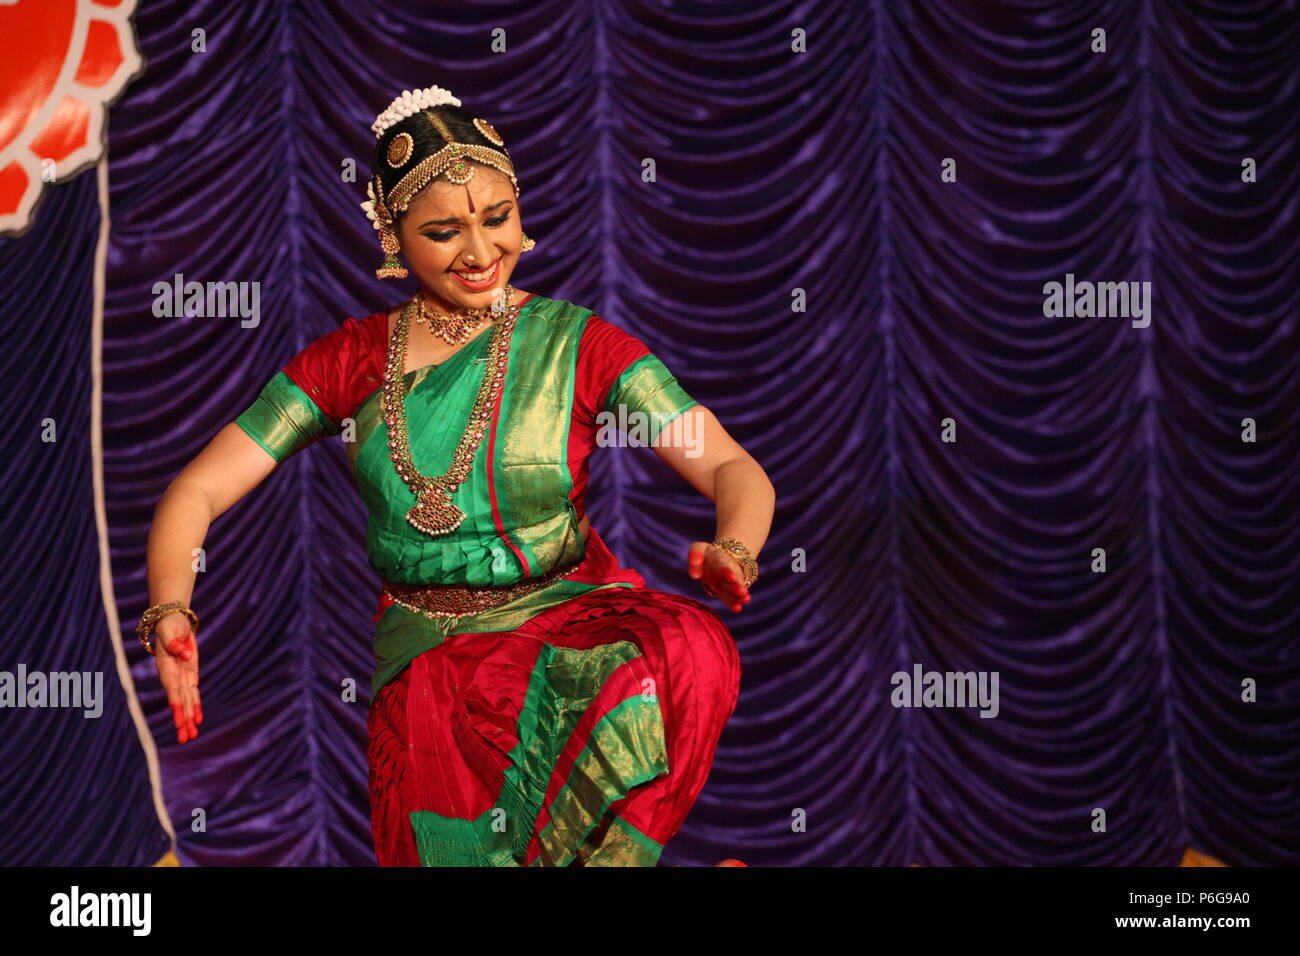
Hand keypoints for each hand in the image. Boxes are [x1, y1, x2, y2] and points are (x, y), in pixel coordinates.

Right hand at [153, 611, 201, 743]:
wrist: (173, 619)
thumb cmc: (169, 624)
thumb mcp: (170, 631)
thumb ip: (175, 644)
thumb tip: (186, 657)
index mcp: (165, 667)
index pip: (172, 689)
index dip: (176, 705)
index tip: (180, 720)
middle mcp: (172, 675)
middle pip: (179, 701)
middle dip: (182, 719)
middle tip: (186, 738)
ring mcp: (181, 676)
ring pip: (186, 701)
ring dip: (189, 718)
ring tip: (191, 735)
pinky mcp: (189, 674)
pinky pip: (193, 693)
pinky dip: (195, 706)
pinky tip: (197, 720)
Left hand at [687, 542, 751, 612]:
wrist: (718, 559)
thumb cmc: (706, 554)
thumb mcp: (699, 548)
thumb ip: (695, 556)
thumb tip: (694, 576)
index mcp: (720, 560)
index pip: (724, 566)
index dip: (728, 572)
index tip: (732, 578)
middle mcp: (728, 572)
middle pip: (734, 580)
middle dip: (737, 586)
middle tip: (742, 592)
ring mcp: (729, 583)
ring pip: (735, 590)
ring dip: (739, 596)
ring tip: (745, 600)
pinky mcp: (727, 592)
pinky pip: (731, 598)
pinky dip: (734, 603)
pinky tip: (737, 609)